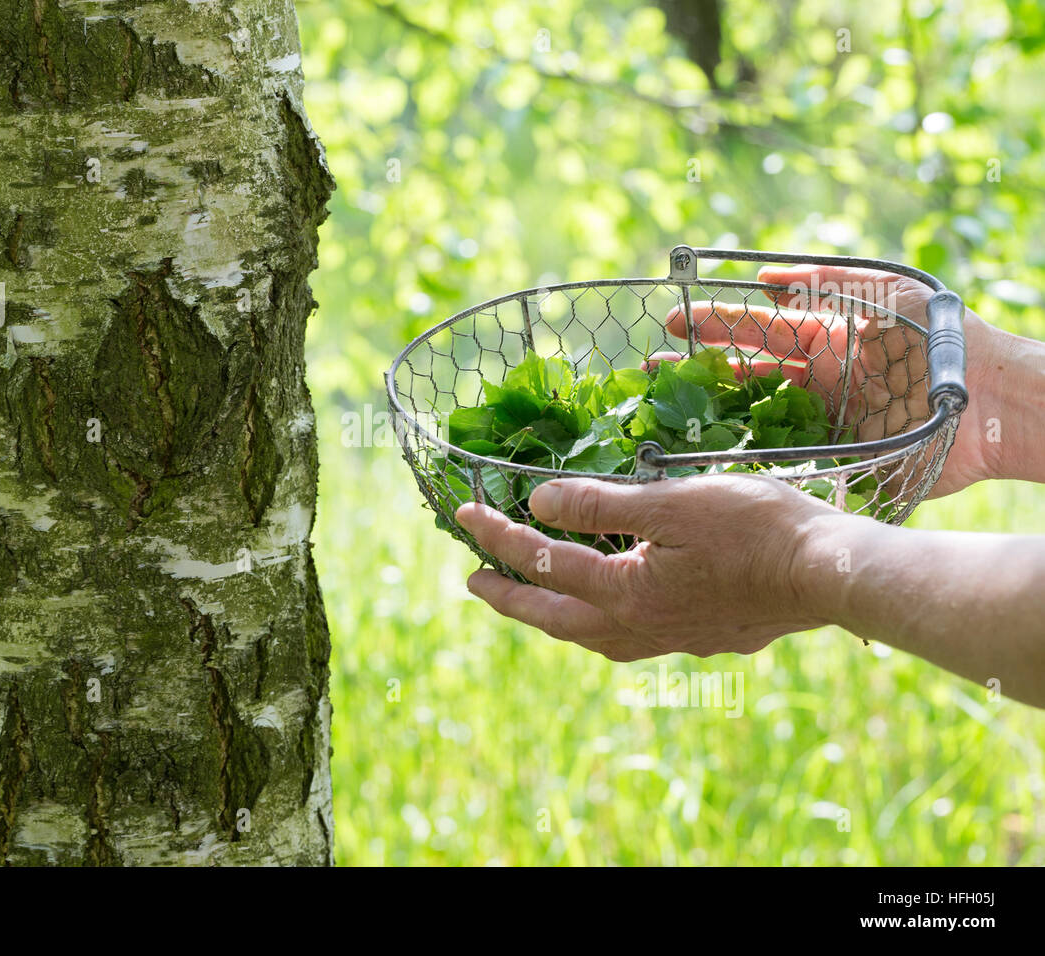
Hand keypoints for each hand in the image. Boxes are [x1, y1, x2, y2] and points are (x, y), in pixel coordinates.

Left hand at [456, 474, 844, 660]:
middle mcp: (640, 628)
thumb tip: (537, 504)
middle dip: (509, 599)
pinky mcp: (702, 639)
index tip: (463, 514)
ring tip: (532, 598)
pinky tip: (611, 609)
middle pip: (555, 618)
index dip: (498, 536)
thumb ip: (600, 505)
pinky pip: (628, 637)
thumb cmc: (756, 528)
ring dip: (553, 616)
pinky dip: (599, 621)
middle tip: (475, 581)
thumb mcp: (671, 501)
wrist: (832, 574)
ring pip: (591, 635)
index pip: (544, 561)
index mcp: (626, 594)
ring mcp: (673, 639)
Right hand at [662, 263, 1003, 496]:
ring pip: (756, 417)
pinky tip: (715, 456)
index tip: (673, 323)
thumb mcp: (885, 290)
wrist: (991, 399)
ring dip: (713, 415)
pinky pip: (786, 456)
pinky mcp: (839, 457)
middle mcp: (817, 381)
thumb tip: (765, 278)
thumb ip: (827, 278)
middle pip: (746, 374)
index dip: (716, 325)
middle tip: (651, 370)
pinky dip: (751, 457)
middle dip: (699, 370)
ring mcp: (825, 420)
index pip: (758, 330)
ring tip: (670, 413)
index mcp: (825, 339)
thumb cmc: (941, 338)